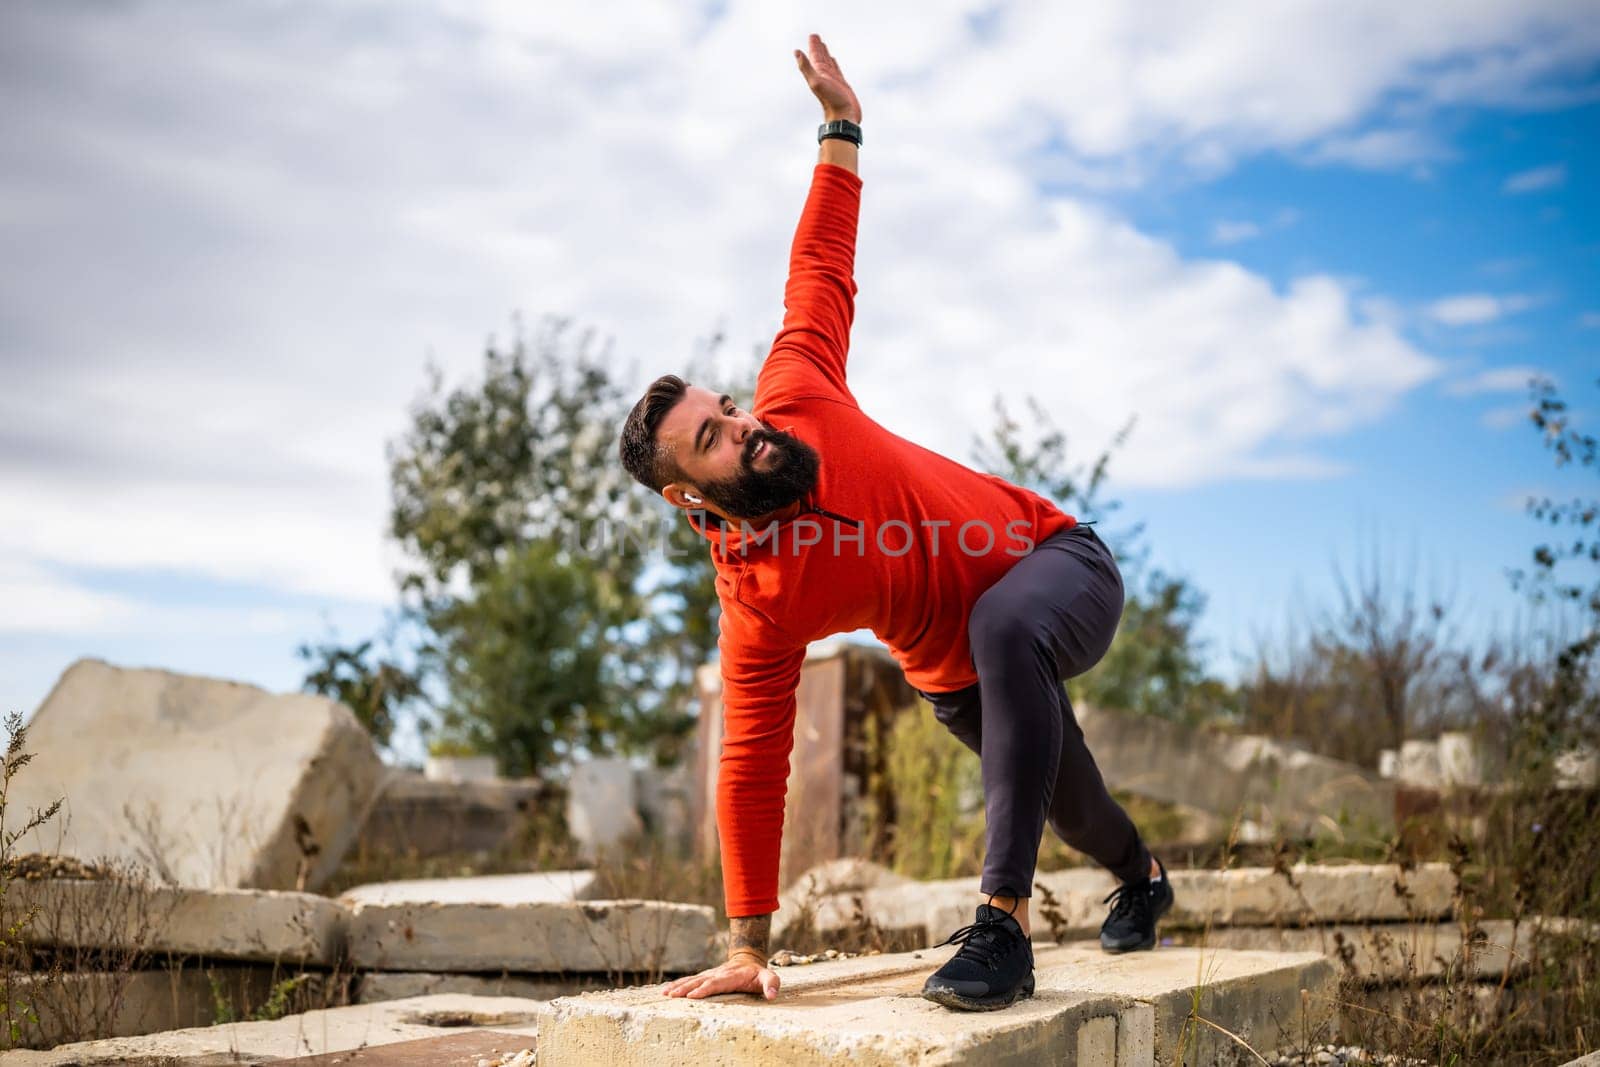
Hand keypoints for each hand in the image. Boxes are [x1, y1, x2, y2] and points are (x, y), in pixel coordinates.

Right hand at [661, 957, 780, 1000]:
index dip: (704, 989)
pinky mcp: (704, 977)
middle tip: (673, 996)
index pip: (716, 983)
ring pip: (692, 980)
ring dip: (678, 986)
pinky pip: (689, 980)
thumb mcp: (769, 976)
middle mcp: (717, 974)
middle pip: (699, 981)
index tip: (692, 996)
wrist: (747, 960)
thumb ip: (772, 984)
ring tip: (665, 994)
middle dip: (686, 989)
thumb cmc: (757, 973)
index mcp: (731, 976)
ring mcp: (709, 975)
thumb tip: (772, 995)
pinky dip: (677, 984)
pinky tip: (666, 991)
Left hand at [794, 33, 860, 123]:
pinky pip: (837, 70)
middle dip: (818, 47)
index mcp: (818, 74)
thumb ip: (806, 67)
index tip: (813, 36)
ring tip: (824, 46)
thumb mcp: (816, 82)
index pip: (815, 56)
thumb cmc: (831, 101)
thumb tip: (796, 51)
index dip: (813, 46)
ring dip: (825, 54)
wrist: (843, 117)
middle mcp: (824, 76)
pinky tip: (833, 61)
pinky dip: (834, 64)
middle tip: (815, 37)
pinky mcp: (842, 85)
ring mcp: (833, 81)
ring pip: (828, 63)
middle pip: (820, 58)